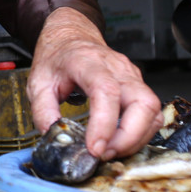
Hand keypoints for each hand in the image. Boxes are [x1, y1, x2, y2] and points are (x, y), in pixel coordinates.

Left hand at [27, 7, 161, 160]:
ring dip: (136, 138)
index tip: (94, 148)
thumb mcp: (37, 83)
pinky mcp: (138, 87)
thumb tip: (55, 137)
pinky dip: (140, 134)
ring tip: (110, 151)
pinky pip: (151, 114)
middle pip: (143, 102)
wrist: (70, 38)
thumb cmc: (57, 58)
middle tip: (104, 153)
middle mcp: (117, 68)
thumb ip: (43, 112)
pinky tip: (120, 141)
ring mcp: (132, 76)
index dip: (104, 124)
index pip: (107, 91)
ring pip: (153, 111)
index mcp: (88, 62)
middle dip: (129, 137)